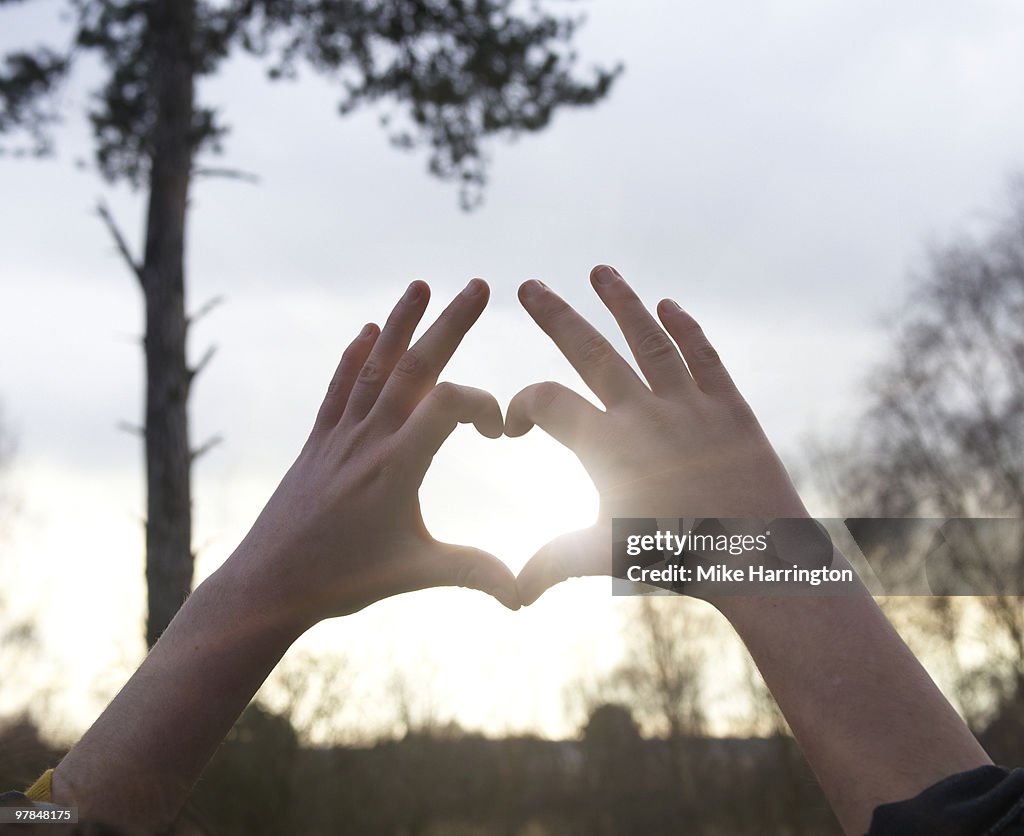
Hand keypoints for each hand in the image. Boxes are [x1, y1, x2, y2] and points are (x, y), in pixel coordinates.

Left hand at [234, 278, 519, 626]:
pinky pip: (340, 388)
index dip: (482, 404)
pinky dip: (355, 357)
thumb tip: (525, 592)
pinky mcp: (319, 442)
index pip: (446, 404)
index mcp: (396, 466)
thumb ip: (474, 572)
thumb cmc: (344, 580)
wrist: (269, 583)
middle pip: (413, 367)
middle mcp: (368, 440)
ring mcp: (339, 436)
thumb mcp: (416, 573)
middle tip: (477, 285)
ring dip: (400, 323)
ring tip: (420, 285)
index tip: (501, 431)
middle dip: (449, 324)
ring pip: (375, 367)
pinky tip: (367, 332)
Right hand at [506, 265, 807, 604]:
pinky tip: (669, 305)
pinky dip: (686, 329)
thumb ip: (554, 563)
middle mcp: (644, 415)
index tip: (514, 426)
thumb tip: (512, 594)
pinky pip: (703, 357)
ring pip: (648, 339)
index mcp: (607, 448)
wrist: (760, 559)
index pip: (547, 402)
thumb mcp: (606, 557)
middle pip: (590, 351)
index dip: (519, 405)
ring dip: (622, 302)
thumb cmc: (677, 560)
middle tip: (529, 284)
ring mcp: (689, 405)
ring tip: (600, 272)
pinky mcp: (730, 407)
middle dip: (554, 316)